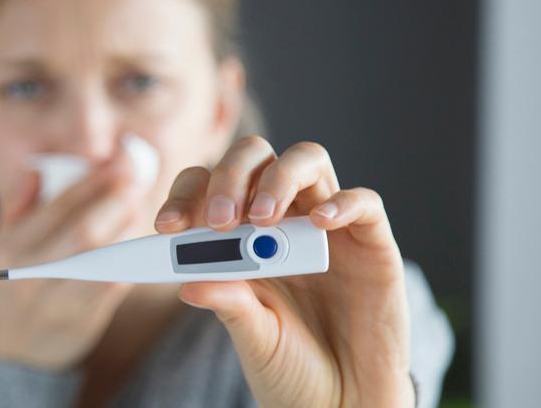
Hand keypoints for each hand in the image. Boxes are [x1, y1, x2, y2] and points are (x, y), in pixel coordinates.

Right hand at [0, 149, 142, 370]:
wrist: (6, 349)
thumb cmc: (8, 285)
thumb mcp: (0, 245)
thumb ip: (17, 207)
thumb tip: (35, 169)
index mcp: (10, 248)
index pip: (57, 207)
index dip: (91, 182)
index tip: (117, 162)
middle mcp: (30, 276)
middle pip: (83, 233)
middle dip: (114, 202)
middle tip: (136, 180)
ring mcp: (55, 303)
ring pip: (100, 262)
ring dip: (126, 232)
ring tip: (140, 208)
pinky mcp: (79, 323)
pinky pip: (110, 290)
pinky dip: (127, 264)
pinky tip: (138, 246)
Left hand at [154, 136, 413, 407]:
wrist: (344, 403)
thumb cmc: (292, 368)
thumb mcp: (253, 336)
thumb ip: (228, 303)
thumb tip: (187, 283)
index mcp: (242, 236)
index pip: (210, 188)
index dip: (186, 196)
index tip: (167, 226)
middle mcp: (284, 220)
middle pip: (256, 158)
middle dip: (230, 177)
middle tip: (218, 220)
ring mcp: (328, 227)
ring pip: (307, 160)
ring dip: (278, 179)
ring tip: (261, 218)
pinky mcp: (373, 244)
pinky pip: (365, 203)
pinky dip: (343, 203)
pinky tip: (320, 224)